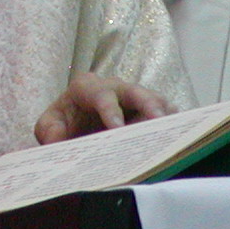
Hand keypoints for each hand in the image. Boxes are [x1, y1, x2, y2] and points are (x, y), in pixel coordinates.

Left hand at [34, 71, 170, 143]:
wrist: (76, 122)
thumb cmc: (65, 121)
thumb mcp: (49, 125)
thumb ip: (50, 131)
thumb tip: (57, 140)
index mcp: (88, 87)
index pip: (101, 95)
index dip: (110, 110)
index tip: (116, 127)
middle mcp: (115, 88)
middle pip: (135, 92)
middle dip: (148, 104)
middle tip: (158, 119)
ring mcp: (134, 98)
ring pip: (154, 101)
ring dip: (164, 114)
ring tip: (176, 130)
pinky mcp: (147, 110)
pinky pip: (163, 113)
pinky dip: (172, 123)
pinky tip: (180, 136)